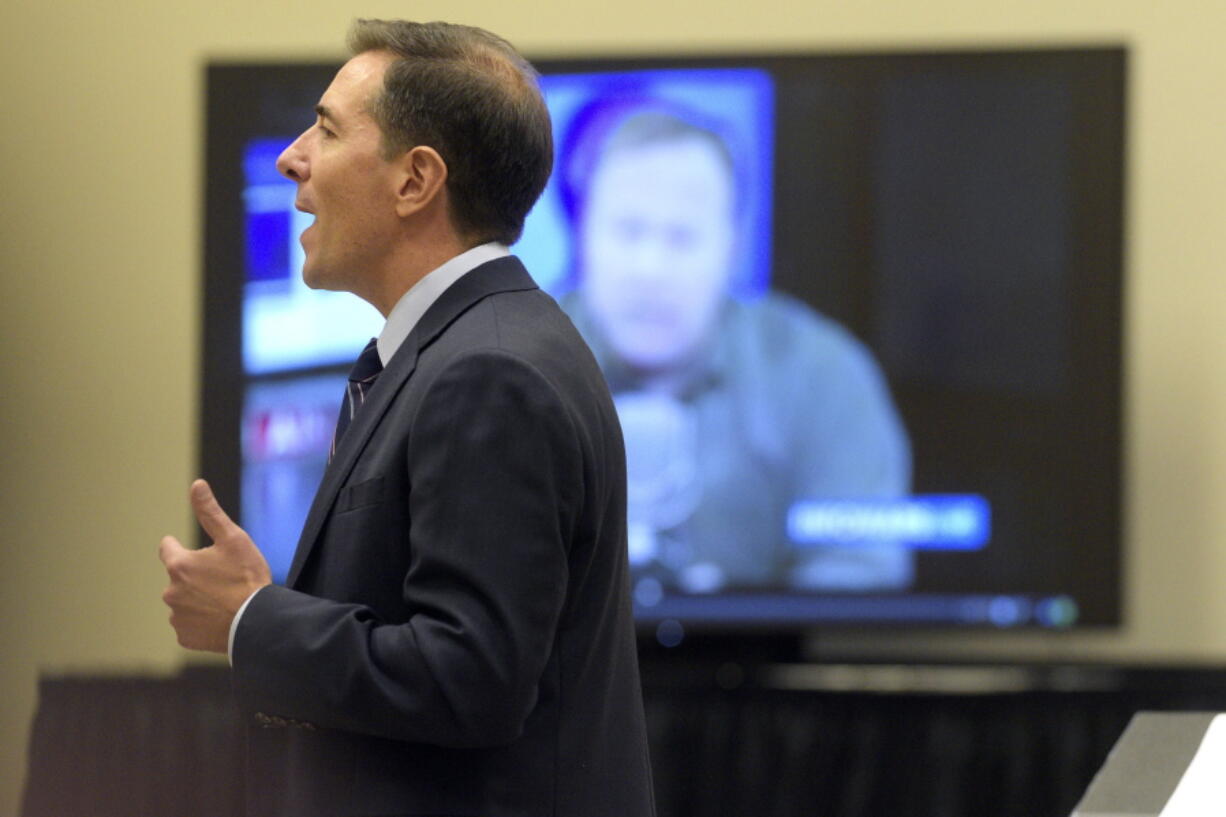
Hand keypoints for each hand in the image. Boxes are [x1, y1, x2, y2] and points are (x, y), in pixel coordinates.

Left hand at [159, 479, 271, 652]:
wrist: (257, 622)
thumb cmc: (247, 578)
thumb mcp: (234, 539)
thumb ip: (210, 513)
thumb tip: (196, 484)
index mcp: (179, 565)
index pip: (167, 548)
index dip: (180, 546)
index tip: (193, 551)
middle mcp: (170, 591)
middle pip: (178, 577)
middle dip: (195, 576)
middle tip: (223, 580)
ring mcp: (177, 617)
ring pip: (183, 602)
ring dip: (197, 599)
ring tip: (224, 601)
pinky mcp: (185, 637)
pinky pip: (189, 625)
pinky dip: (201, 621)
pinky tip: (220, 618)